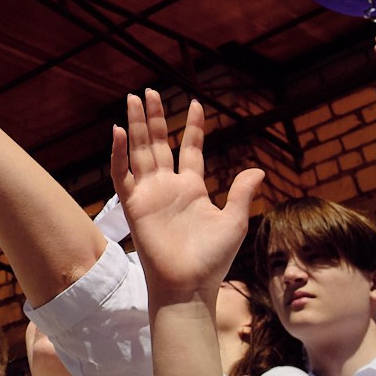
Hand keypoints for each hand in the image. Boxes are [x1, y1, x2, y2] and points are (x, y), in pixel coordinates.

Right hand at [111, 91, 262, 300]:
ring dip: (137, 125)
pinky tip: (119, 131)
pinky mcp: (134, 204)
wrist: (188, 284)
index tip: (194, 103)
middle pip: (159, 143)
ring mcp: (150, 193)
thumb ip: (240, 192)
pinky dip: (119, 153)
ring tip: (134, 99)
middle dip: (155, 117)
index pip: (191, 149)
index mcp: (192, 188)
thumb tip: (257, 169)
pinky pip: (122, 174)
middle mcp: (169, 186)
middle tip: (149, 91)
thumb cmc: (212, 259)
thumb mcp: (233, 221)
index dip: (192, 127)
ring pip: (140, 151)